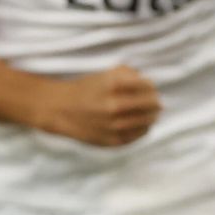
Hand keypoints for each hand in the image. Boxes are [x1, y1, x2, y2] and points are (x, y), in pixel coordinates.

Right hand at [36, 65, 160, 145]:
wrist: (59, 109)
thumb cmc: (86, 89)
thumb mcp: (106, 74)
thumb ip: (129, 73)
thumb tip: (148, 82)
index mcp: (113, 85)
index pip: (147, 86)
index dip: (151, 87)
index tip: (150, 88)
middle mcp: (113, 106)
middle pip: (152, 104)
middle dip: (155, 101)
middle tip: (155, 102)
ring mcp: (112, 125)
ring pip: (147, 121)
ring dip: (152, 116)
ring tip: (151, 114)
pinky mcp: (111, 140)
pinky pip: (137, 135)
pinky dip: (143, 129)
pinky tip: (141, 124)